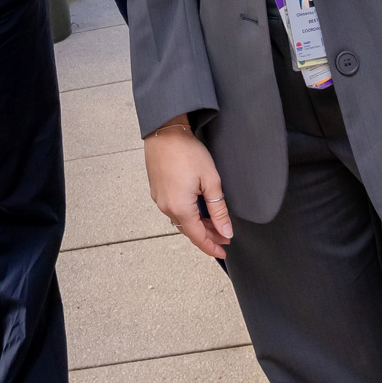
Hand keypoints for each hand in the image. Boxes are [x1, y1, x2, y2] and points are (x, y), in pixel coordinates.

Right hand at [144, 118, 233, 259]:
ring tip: (214, 222)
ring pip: (180, 220)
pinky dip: (186, 214)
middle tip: (225, 235)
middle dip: (207, 235)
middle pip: (189, 230)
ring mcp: (159, 199)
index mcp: (180, 208)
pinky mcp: (156, 190)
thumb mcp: (210, 181)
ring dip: (197, 224)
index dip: (212, 247)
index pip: (198, 237)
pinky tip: (197, 208)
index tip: (224, 251)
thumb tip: (225, 232)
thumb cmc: (188, 153)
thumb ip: (218, 210)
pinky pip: (173, 209)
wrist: (164, 131)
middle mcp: (166, 208)